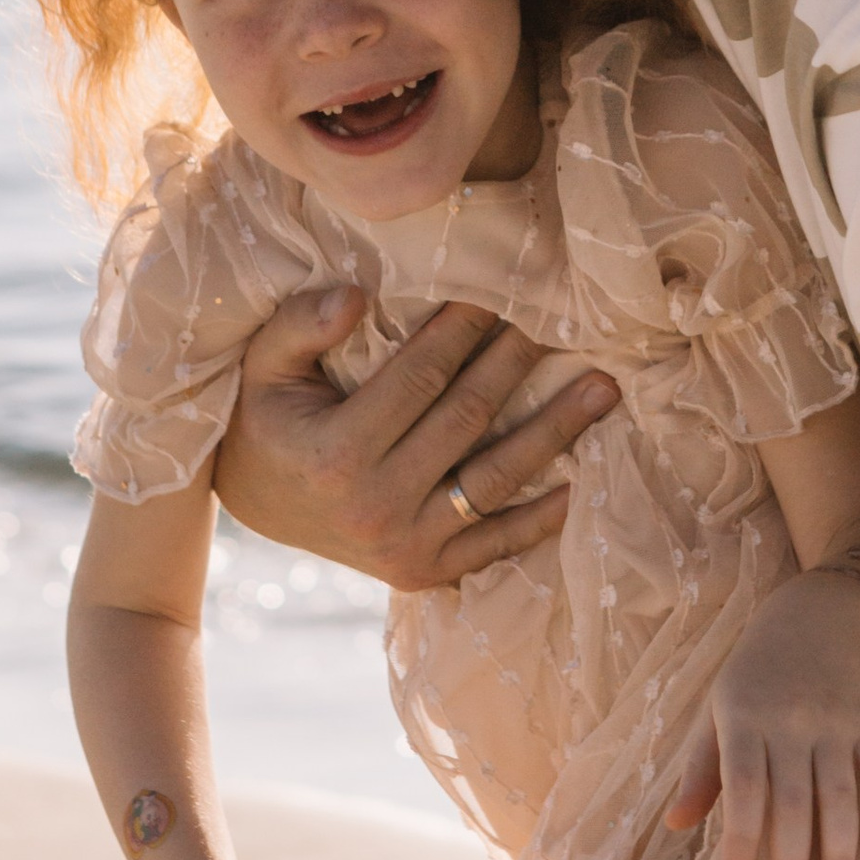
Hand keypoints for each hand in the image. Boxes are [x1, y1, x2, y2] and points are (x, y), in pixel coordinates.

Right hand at [211, 288, 618, 590]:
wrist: (256, 509)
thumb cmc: (266, 422)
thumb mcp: (262, 368)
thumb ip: (300, 326)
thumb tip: (356, 294)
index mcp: (336, 453)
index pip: (419, 377)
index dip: (463, 328)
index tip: (499, 287)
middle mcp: (376, 505)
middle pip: (468, 419)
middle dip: (517, 362)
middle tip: (561, 317)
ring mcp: (407, 546)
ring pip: (497, 478)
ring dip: (557, 430)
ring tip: (604, 387)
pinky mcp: (428, 572)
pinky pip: (498, 541)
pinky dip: (543, 516)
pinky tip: (584, 480)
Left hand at [668, 570, 859, 859]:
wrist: (812, 621)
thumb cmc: (751, 679)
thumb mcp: (715, 713)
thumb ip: (700, 771)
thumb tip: (675, 826)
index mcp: (744, 720)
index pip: (742, 788)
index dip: (741, 837)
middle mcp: (791, 723)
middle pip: (793, 803)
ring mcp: (834, 724)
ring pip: (842, 795)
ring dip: (841, 853)